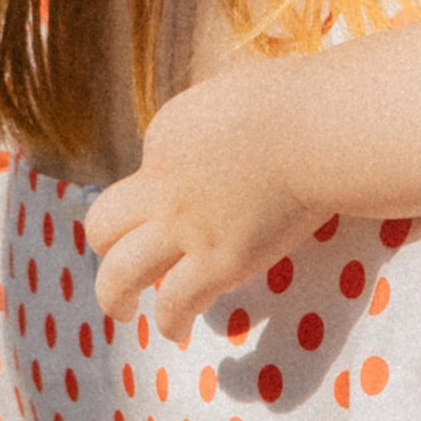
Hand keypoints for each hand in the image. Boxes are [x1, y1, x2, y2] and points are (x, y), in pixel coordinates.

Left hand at [86, 56, 323, 343]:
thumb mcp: (234, 90)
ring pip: (119, 274)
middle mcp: (162, 186)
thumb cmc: (296, 101)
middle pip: (103, 224)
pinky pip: (175, 304)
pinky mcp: (218, 263)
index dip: (163, 185)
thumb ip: (216, 118)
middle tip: (117, 257)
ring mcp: (185, 229)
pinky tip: (177, 330)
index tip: (188, 195)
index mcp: (166, 136)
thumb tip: (226, 126)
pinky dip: (170, 321)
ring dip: (115, 296)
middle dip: (107, 242)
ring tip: (122, 309)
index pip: (147, 169)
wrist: (318, 130)